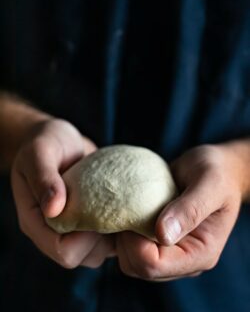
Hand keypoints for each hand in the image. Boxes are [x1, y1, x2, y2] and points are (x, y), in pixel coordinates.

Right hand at [12, 118, 114, 267]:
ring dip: (114, 234)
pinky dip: (121, 225)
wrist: (60, 140)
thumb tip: (54, 210)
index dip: (82, 239)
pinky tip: (128, 204)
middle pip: (83, 256)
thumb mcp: (40, 152)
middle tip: (113, 208)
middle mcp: (55, 230)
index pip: (60, 250)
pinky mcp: (92, 219)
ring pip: (100, 250)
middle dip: (102, 238)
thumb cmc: (46, 142)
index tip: (96, 210)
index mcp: (36, 221)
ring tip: (122, 205)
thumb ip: (43, 178)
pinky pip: (110, 236)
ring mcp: (75, 227)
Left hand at [116, 145, 242, 280]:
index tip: (134, 213)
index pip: (154, 265)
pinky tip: (125, 210)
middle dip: (125, 241)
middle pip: (137, 267)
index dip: (135, 243)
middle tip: (128, 208)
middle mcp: (182, 259)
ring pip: (129, 259)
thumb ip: (191, 209)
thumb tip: (163, 235)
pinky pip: (128, 247)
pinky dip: (121, 231)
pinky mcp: (156, 241)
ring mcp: (168, 251)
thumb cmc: (216, 172)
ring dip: (122, 236)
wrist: (215, 167)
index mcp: (200, 254)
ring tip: (128, 208)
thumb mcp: (210, 183)